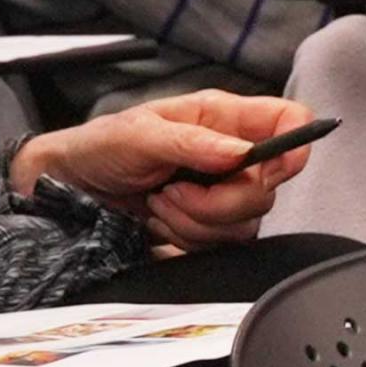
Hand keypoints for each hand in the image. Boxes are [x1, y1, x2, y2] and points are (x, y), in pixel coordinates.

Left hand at [10, 89, 314, 251]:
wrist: (70, 188)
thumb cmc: (104, 144)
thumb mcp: (142, 133)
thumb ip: (193, 142)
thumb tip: (241, 152)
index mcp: (226, 119)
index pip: (288, 122)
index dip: (295, 143)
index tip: (273, 167)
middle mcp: (232, 156)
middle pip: (267, 188)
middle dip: (219, 201)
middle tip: (175, 189)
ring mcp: (220, 195)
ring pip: (244, 224)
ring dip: (195, 222)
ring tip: (160, 202)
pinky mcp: (205, 229)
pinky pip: (218, 248)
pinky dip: (186, 240)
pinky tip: (160, 223)